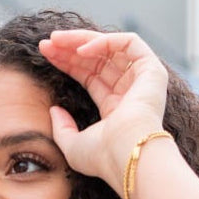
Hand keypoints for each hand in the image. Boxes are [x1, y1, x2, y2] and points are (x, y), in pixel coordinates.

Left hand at [38, 28, 169, 194]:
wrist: (127, 155)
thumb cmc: (104, 157)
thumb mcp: (73, 146)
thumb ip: (62, 129)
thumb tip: (55, 110)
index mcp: (115, 109)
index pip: (89, 76)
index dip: (68, 63)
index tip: (46, 55)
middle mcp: (129, 92)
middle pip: (97, 60)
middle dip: (70, 48)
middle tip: (46, 44)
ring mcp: (142, 79)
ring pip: (110, 47)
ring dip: (82, 40)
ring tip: (56, 40)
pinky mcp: (152, 69)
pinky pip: (128, 43)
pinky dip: (104, 41)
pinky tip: (81, 50)